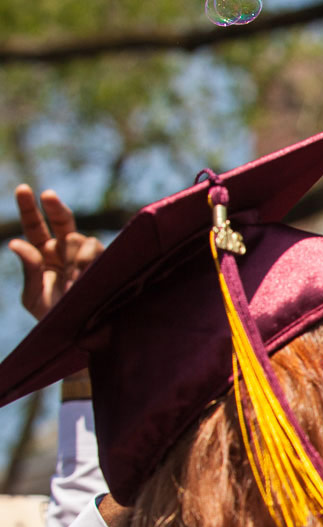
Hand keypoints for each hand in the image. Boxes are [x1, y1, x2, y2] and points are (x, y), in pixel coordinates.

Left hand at [8, 186, 102, 321]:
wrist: (81, 337)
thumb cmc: (53, 318)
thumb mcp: (32, 296)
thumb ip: (28, 268)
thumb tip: (17, 242)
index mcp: (43, 255)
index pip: (35, 226)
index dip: (29, 208)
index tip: (24, 189)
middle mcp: (64, 252)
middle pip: (61, 220)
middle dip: (53, 206)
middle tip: (46, 195)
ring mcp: (85, 256)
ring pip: (77, 237)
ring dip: (70, 252)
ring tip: (72, 276)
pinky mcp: (102, 263)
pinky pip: (92, 248)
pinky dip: (84, 258)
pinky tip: (81, 275)